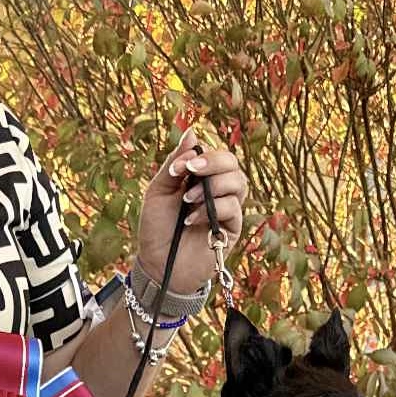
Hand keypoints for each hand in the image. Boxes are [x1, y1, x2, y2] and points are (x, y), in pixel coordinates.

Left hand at [136, 128, 247, 294]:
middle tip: (192, 171)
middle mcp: (217, 191)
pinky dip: (212, 210)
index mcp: (200, 179)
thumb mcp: (158, 191)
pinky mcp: (231, 230)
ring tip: (188, 200)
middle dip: (214, 162)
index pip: (214, 154)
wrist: (157, 265)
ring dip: (213, 186)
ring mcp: (226, 210)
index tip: (178, 168)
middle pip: (232, 163)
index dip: (201, 155)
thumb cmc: (156, 228)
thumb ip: (174, 163)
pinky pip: (234, 209)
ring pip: (239, 183)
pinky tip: (192, 219)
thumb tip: (192, 131)